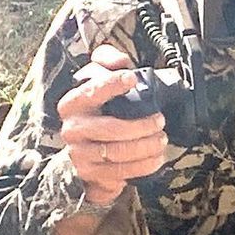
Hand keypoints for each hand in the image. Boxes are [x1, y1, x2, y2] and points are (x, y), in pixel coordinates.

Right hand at [58, 44, 167, 204]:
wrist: (87, 151)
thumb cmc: (99, 111)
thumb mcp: (99, 81)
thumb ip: (107, 62)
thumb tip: (121, 61)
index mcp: (72, 104)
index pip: (90, 92)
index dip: (111, 84)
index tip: (132, 79)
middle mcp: (72, 129)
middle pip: (110, 129)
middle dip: (141, 126)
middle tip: (160, 120)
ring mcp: (80, 154)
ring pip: (118, 152)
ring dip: (146, 146)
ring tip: (162, 139)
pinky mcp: (92, 174)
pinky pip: (122, 172)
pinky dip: (144, 165)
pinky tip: (158, 157)